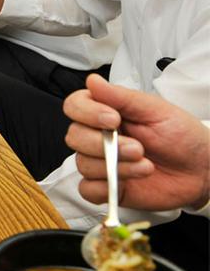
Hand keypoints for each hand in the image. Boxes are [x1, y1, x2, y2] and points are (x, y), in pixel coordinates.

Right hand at [64, 75, 209, 211]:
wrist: (202, 169)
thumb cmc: (182, 136)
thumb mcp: (155, 110)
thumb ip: (121, 97)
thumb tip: (93, 81)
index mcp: (104, 112)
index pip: (74, 106)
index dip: (87, 113)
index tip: (113, 119)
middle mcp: (98, 136)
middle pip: (74, 137)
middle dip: (104, 144)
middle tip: (136, 147)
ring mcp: (100, 162)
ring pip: (83, 164)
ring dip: (116, 166)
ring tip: (144, 165)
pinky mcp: (107, 186)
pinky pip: (87, 189)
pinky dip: (106, 187)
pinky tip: (131, 180)